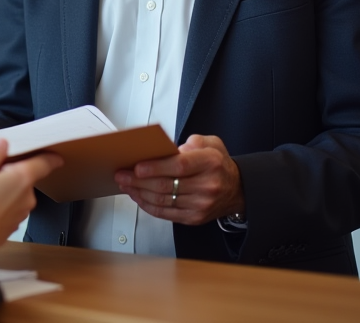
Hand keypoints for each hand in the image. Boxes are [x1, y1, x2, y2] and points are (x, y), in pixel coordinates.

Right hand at [0, 140, 62, 250]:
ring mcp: (21, 214)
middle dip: (13, 174)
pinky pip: (10, 209)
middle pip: (26, 178)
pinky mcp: (12, 226)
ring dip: (6, 190)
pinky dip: (1, 205)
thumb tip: (2, 144)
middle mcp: (27, 197)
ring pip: (17, 194)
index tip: (55, 156)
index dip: (51, 157)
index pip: (45, 164)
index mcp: (22, 178)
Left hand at [114, 134, 243, 225]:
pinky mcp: (194, 218)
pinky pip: (166, 214)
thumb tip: (168, 149)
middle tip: (122, 174)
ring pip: (163, 201)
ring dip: (140, 193)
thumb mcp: (212, 143)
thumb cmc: (218, 164)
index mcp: (210, 163)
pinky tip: (138, 197)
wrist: (237, 190)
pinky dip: (149, 206)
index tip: (137, 167)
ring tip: (126, 185)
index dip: (156, 167)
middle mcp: (206, 185)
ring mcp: (200, 204)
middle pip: (166, 185)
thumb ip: (191, 142)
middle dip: (139, 181)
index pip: (179, 166)